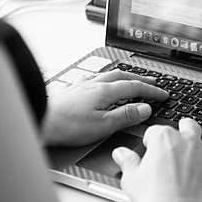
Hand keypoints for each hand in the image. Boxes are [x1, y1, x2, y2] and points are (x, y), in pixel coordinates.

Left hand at [42, 69, 168, 146]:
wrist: (39, 120)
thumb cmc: (66, 126)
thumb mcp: (102, 125)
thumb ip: (125, 116)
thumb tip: (145, 109)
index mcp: (104, 91)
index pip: (134, 86)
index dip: (151, 90)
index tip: (162, 94)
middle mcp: (93, 83)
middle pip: (122, 76)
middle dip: (139, 79)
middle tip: (152, 83)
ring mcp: (81, 85)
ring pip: (107, 75)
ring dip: (123, 77)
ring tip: (130, 80)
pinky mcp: (71, 90)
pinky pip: (94, 79)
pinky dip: (105, 80)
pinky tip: (100, 84)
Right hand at [112, 118, 201, 201]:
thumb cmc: (153, 199)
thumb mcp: (131, 178)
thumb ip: (128, 162)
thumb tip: (121, 153)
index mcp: (164, 139)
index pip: (157, 131)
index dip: (152, 140)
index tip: (150, 147)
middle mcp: (188, 142)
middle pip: (188, 126)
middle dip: (185, 126)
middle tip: (184, 128)